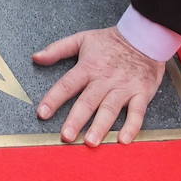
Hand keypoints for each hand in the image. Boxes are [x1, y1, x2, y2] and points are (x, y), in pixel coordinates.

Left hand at [32, 27, 165, 145]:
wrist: (144, 37)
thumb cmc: (110, 41)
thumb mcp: (81, 39)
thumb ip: (57, 49)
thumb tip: (36, 57)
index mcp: (88, 67)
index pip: (67, 84)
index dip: (54, 99)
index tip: (42, 113)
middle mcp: (104, 79)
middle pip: (88, 101)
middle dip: (76, 120)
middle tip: (66, 137)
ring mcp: (123, 87)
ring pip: (110, 109)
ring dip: (100, 126)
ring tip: (91, 142)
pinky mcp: (141, 93)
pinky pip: (137, 112)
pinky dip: (132, 127)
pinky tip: (124, 140)